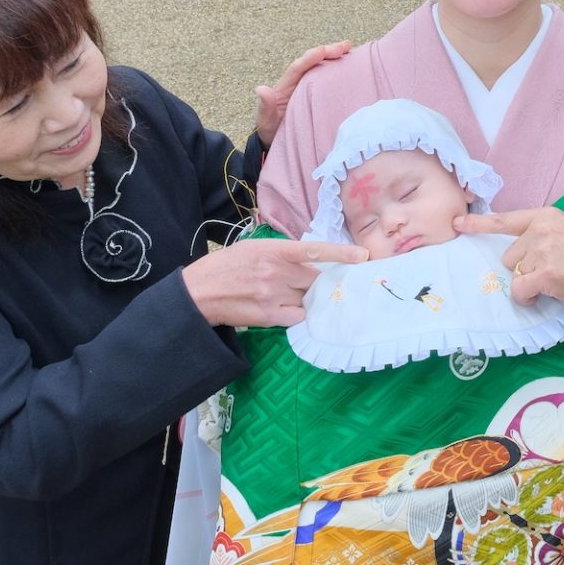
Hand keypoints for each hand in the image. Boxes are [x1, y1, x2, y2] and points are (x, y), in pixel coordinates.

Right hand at [181, 237, 366, 327]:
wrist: (199, 292)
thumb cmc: (226, 266)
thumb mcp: (253, 248)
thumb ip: (281, 253)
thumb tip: (308, 260)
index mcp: (273, 250)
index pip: (314, 249)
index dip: (341, 253)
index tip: (363, 255)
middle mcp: (277, 271)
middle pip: (315, 279)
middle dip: (316, 282)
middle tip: (306, 283)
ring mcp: (274, 295)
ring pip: (307, 298)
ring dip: (304, 298)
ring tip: (286, 295)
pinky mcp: (269, 315)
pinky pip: (297, 316)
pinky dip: (296, 314)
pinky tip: (284, 309)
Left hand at [255, 40, 351, 144]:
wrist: (274, 140)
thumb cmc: (269, 129)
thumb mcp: (264, 120)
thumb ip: (264, 106)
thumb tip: (261, 89)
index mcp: (285, 86)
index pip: (298, 68)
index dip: (309, 58)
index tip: (322, 51)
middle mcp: (297, 82)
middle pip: (312, 62)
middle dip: (328, 52)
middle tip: (345, 46)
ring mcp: (307, 87)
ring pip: (321, 67)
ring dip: (334, 57)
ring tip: (350, 49)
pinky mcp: (315, 94)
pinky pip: (326, 78)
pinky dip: (337, 69)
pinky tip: (349, 65)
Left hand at [454, 208, 563, 329]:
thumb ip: (546, 235)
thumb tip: (523, 253)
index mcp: (548, 216)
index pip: (506, 219)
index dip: (479, 224)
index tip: (458, 223)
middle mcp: (541, 230)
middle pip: (510, 256)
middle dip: (525, 267)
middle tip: (554, 271)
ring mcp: (541, 251)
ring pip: (515, 274)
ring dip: (530, 283)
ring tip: (558, 281)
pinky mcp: (543, 274)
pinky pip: (520, 290)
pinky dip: (529, 298)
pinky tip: (546, 295)